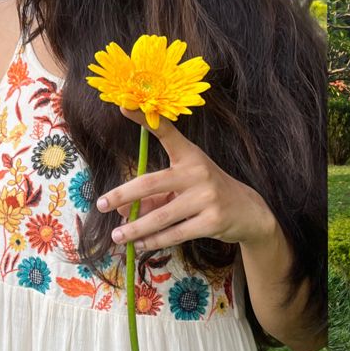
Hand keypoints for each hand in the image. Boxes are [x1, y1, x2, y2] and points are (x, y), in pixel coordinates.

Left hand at [97, 109, 277, 252]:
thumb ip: (154, 195)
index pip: (165, 132)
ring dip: (135, 229)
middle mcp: (197, 171)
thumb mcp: (183, 187)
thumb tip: (121, 211)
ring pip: (160, 216)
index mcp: (189, 155)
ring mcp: (206, 196)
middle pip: (151, 182)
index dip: (144, 120)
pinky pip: (174, 234)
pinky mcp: (212, 220)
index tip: (124, 106)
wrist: (247, 211)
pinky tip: (139, 245)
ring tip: (117, 236)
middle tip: (101, 204)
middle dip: (122, 195)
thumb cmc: (206, 193)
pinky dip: (153, 241)